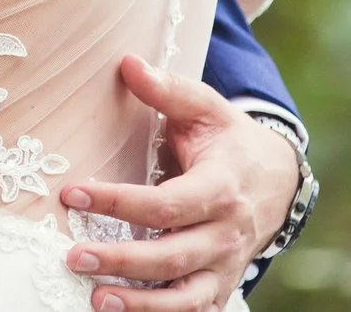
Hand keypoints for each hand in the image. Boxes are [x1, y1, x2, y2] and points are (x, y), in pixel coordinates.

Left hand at [56, 56, 299, 311]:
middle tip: (74, 256)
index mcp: (221, 187)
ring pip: (186, 296)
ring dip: (142, 304)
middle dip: (123, 260)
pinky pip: (194, 311)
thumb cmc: (228, 139)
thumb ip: (167, 89)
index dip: (119, 202)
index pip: (167, 203)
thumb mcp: (204, 107)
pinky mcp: (221, 284)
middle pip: (173, 255)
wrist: (276, 177)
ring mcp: (227, 265)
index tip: (74, 194)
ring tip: (96, 300)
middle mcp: (227, 232)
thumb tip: (126, 63)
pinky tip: (123, 311)